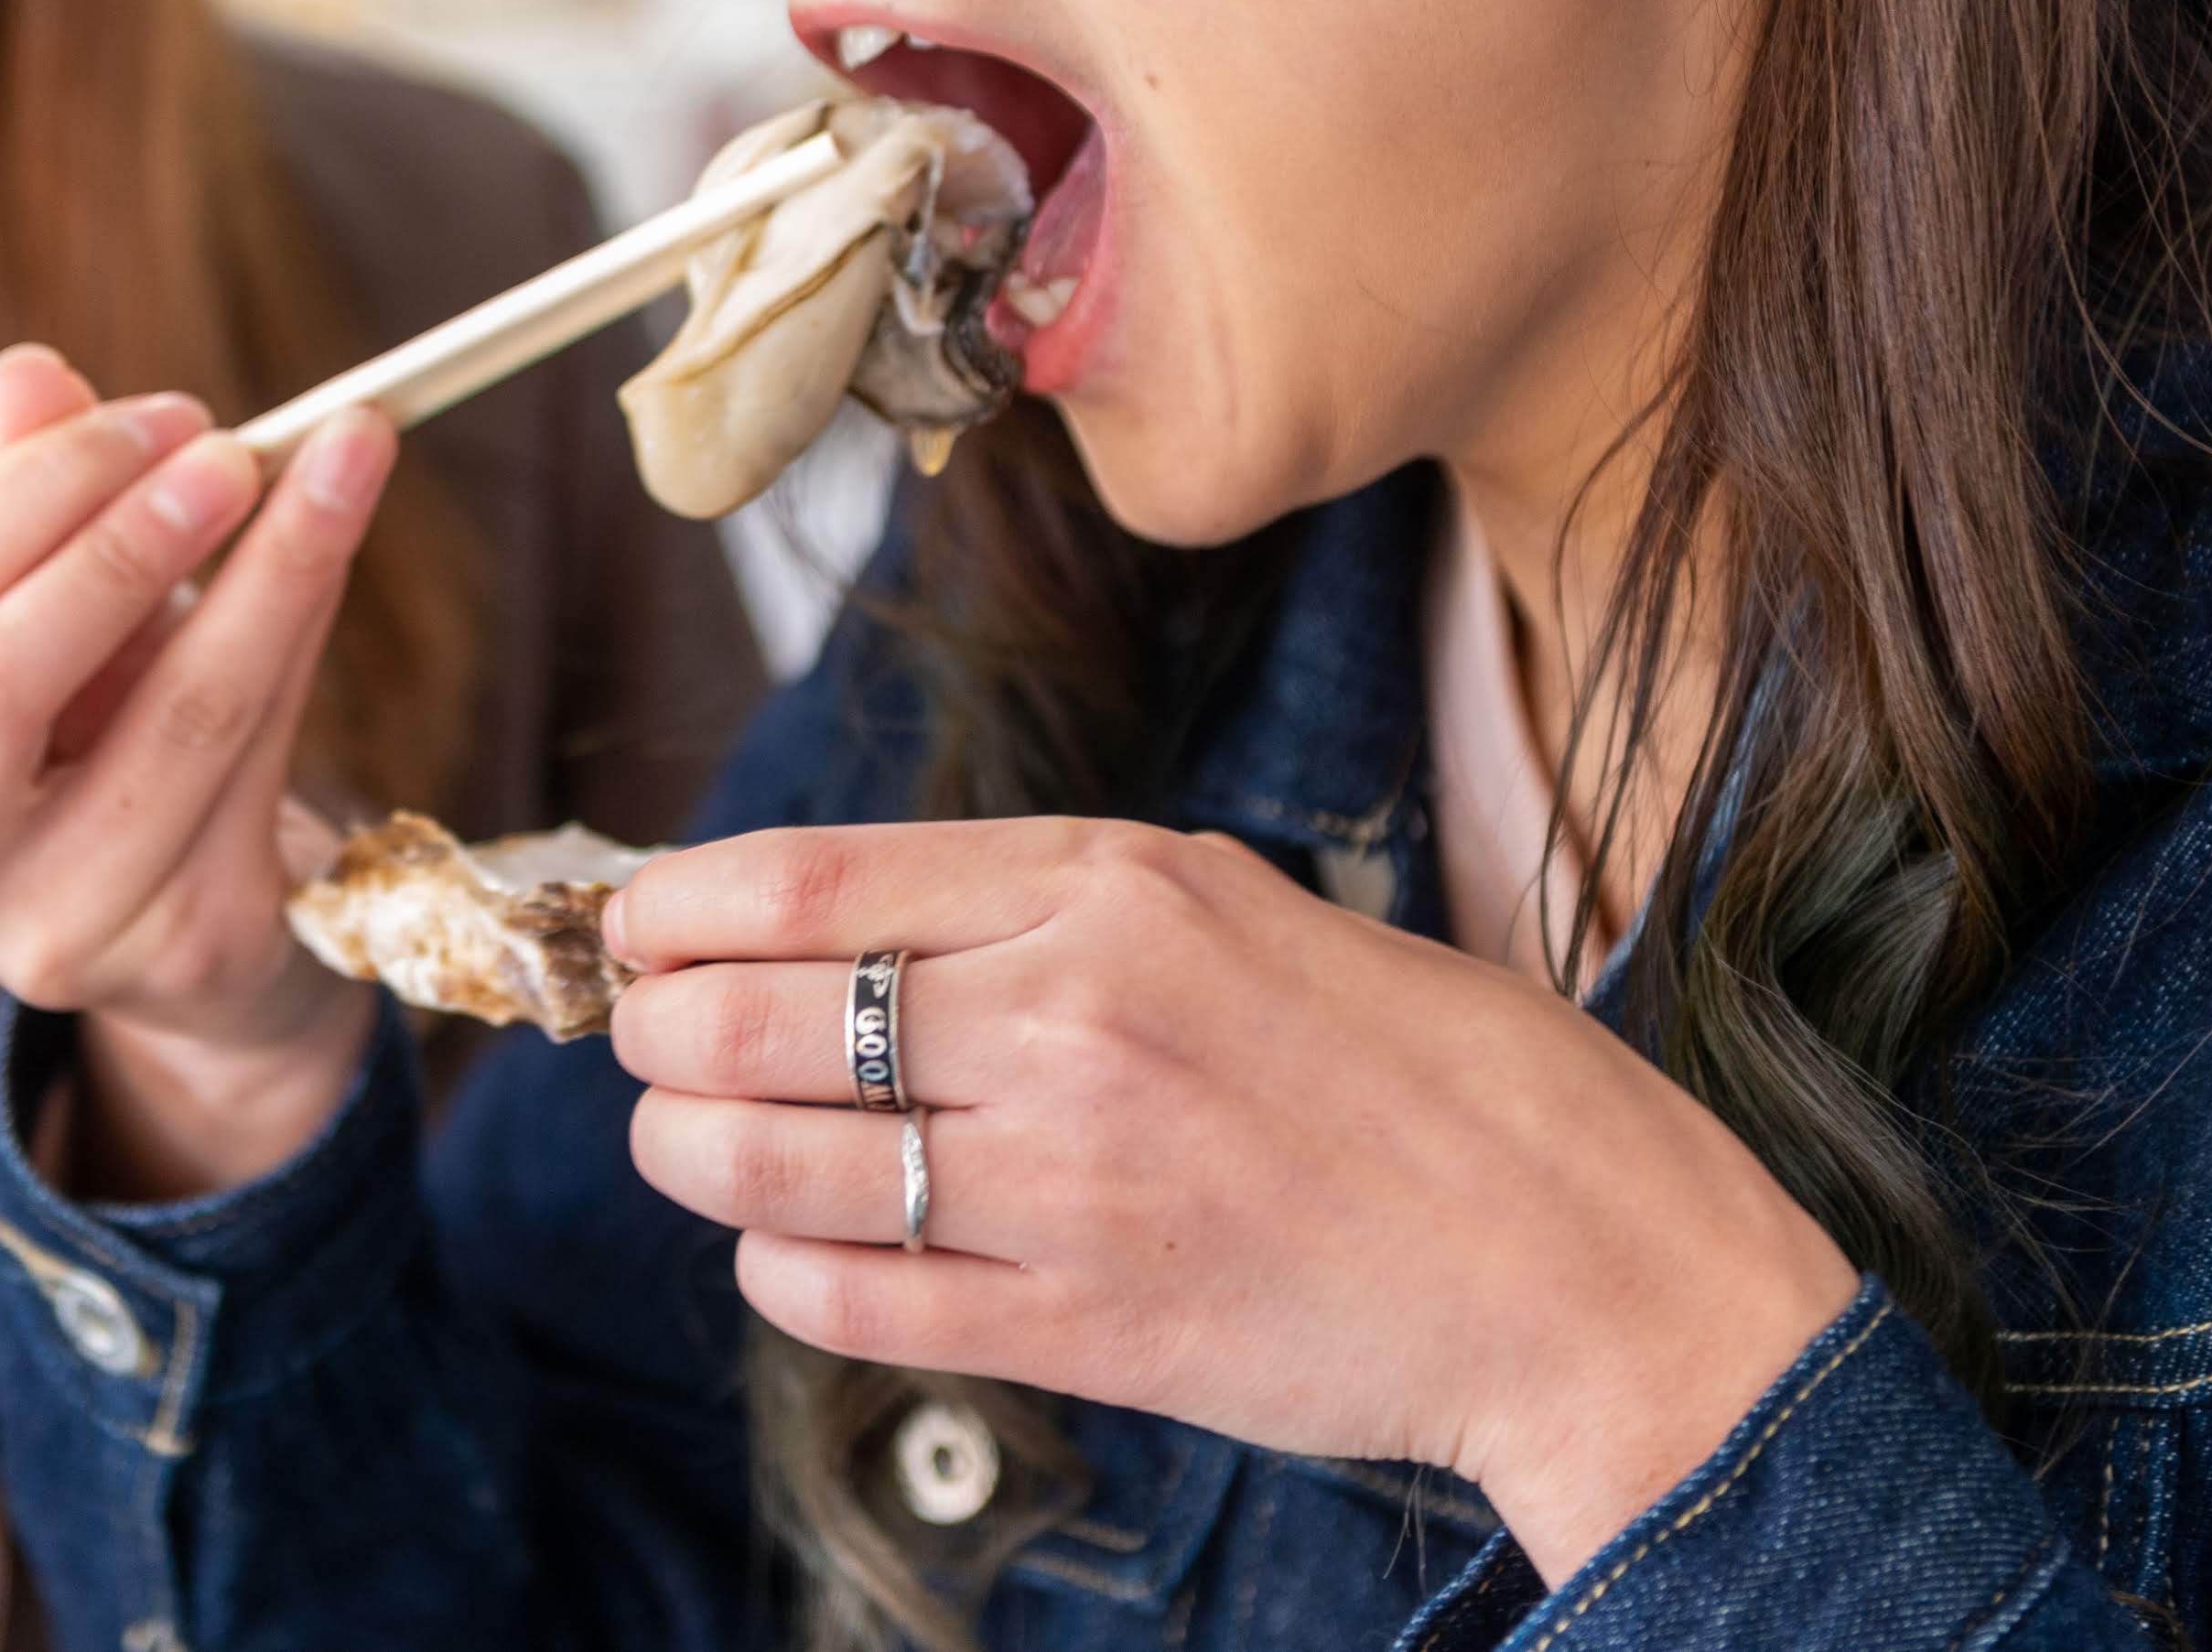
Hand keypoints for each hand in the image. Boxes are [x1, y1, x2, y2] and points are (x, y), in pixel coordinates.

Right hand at [0, 345, 393, 1199]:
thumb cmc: (98, 743)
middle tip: (234, 447)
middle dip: (123, 544)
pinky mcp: (178, 951)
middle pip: (1, 682)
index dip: (47, 489)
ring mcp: (50, 935)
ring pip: (174, 722)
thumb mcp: (53, 621)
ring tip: (342, 460)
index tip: (164, 412)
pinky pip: (261, 762)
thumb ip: (31, 503)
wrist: (182, 930)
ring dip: (271, 571)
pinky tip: (334, 551)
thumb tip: (26, 371)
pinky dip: (303, 636)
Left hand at [603, 818, 1857, 1581]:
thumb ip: (1046, 906)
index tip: (632, 924)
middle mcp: (1077, 1022)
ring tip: (686, 1139)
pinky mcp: (1086, 1331)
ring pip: (774, 1160)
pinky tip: (784, 1245)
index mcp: (1115, 889)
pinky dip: (781, 1268)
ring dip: (689, 1150)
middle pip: (755, 1015)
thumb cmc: (1423, 1071)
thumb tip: (843, 914)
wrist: (1578, 1262)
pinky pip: (854, 1299)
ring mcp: (1072, 1186)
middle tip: (643, 1038)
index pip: (807, 881)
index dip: (677, 906)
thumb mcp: (1235, 907)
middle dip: (657, 1029)